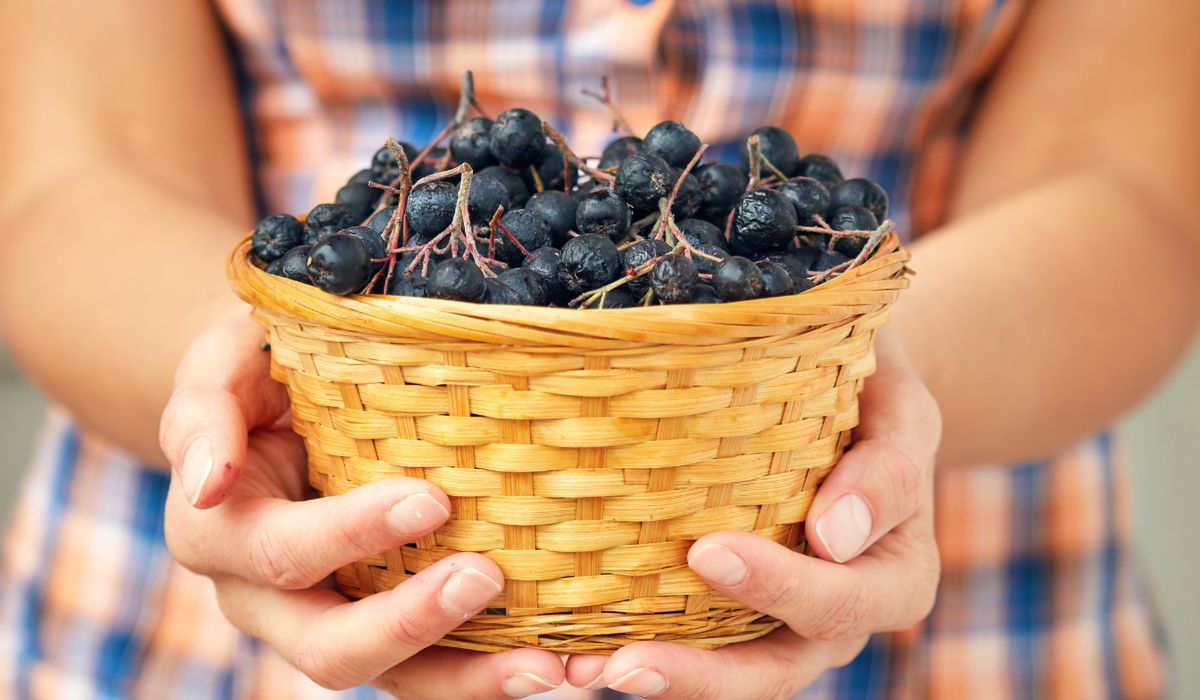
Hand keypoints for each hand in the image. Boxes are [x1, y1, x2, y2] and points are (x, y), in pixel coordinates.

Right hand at [159, 312, 565, 697]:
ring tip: (548, 666)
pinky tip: (561, 661)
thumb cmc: (257, 371)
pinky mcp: (384, 621)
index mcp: (221, 535)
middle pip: (328, 647)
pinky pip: (434, 666)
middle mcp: (268, 599)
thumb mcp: (218, 367)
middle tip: (487, 578)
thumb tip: (206, 483)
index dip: (350, 535)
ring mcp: (329, 619)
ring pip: (392, 678)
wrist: (280, 398)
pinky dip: (491, 670)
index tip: (431, 500)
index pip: (281, 552)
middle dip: (409, 623)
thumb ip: (204, 413)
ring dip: (468, 678)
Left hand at [564, 330, 941, 698]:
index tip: (706, 553)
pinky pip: (694, 642)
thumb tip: (833, 536)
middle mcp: (840, 617)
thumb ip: (885, 467)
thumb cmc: (873, 396)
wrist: (852, 399)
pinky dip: (639, 646)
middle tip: (624, 663)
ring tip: (586, 673)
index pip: (840, 599)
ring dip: (661, 678)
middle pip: (777, 666)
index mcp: (893, 578)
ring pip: (729, 672)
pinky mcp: (737, 612)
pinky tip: (577, 654)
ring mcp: (785, 623)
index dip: (778, 587)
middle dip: (701, 673)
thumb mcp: (899, 411)